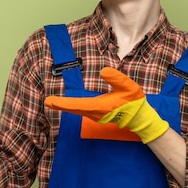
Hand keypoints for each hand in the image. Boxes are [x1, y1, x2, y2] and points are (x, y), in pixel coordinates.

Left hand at [44, 67, 168, 142]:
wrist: (140, 118)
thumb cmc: (134, 102)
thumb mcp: (128, 87)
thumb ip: (116, 78)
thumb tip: (103, 70)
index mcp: (99, 106)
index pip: (77, 104)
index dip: (63, 103)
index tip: (50, 101)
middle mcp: (94, 113)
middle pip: (73, 109)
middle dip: (60, 105)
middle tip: (47, 102)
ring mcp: (95, 116)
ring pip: (77, 110)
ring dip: (66, 106)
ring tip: (53, 102)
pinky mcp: (98, 115)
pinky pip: (82, 111)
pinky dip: (73, 107)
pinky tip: (69, 105)